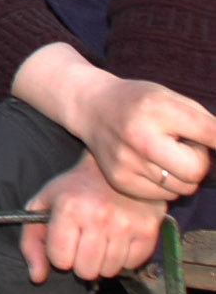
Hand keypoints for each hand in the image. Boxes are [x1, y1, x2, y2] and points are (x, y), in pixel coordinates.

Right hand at [13, 45, 215, 200]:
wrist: (90, 107)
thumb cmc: (139, 102)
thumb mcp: (170, 98)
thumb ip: (204, 123)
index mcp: (156, 108)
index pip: (210, 133)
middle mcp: (139, 136)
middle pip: (196, 170)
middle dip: (199, 161)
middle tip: (184, 146)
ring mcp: (127, 161)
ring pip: (184, 187)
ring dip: (183, 174)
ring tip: (164, 153)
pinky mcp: (120, 180)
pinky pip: (164, 195)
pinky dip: (165, 183)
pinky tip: (150, 164)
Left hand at [21, 152, 167, 283]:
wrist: (113, 169)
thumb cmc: (73, 189)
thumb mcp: (42, 205)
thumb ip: (31, 242)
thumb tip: (37, 277)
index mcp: (69, 208)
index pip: (60, 260)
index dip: (59, 254)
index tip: (64, 240)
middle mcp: (98, 216)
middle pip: (85, 271)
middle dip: (80, 261)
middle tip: (82, 241)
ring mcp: (125, 225)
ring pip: (108, 271)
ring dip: (101, 261)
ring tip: (100, 238)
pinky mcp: (147, 231)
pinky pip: (131, 265)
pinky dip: (123, 258)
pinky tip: (117, 238)